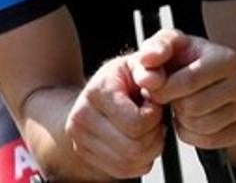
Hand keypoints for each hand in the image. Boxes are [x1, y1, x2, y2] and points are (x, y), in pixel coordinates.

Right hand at [65, 54, 166, 178]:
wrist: (93, 93)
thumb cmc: (122, 78)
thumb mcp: (136, 65)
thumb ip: (151, 69)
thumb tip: (154, 81)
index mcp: (96, 92)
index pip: (136, 123)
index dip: (155, 117)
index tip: (153, 104)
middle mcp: (81, 118)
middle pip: (134, 148)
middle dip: (155, 136)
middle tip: (155, 120)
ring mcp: (79, 140)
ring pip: (130, 163)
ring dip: (150, 150)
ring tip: (149, 130)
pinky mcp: (85, 155)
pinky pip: (124, 171)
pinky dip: (141, 161)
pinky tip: (140, 141)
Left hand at [132, 29, 235, 149]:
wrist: (212, 76)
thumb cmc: (187, 59)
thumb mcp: (170, 45)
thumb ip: (155, 48)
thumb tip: (147, 61)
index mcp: (228, 58)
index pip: (189, 81)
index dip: (164, 89)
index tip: (155, 88)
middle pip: (193, 107)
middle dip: (173, 104)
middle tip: (172, 96)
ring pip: (201, 127)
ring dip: (182, 120)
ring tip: (182, 105)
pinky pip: (210, 142)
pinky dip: (193, 135)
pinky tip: (191, 119)